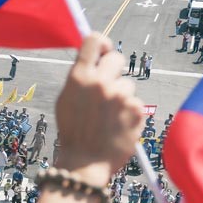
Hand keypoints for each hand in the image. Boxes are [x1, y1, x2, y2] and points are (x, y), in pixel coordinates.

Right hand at [54, 34, 143, 185]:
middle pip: (116, 58)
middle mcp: (100, 83)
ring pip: (127, 84)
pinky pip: (135, 102)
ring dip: (121, 96)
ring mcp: (120, 96)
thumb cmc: (73, 131)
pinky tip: (118, 126)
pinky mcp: (136, 110)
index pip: (93, 40)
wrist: (85, 162)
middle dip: (114, 70)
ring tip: (109, 116)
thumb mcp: (66, 100)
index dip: (101, 43)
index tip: (103, 51)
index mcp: (79, 77)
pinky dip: (129, 113)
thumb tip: (93, 59)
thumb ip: (79, 78)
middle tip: (108, 86)